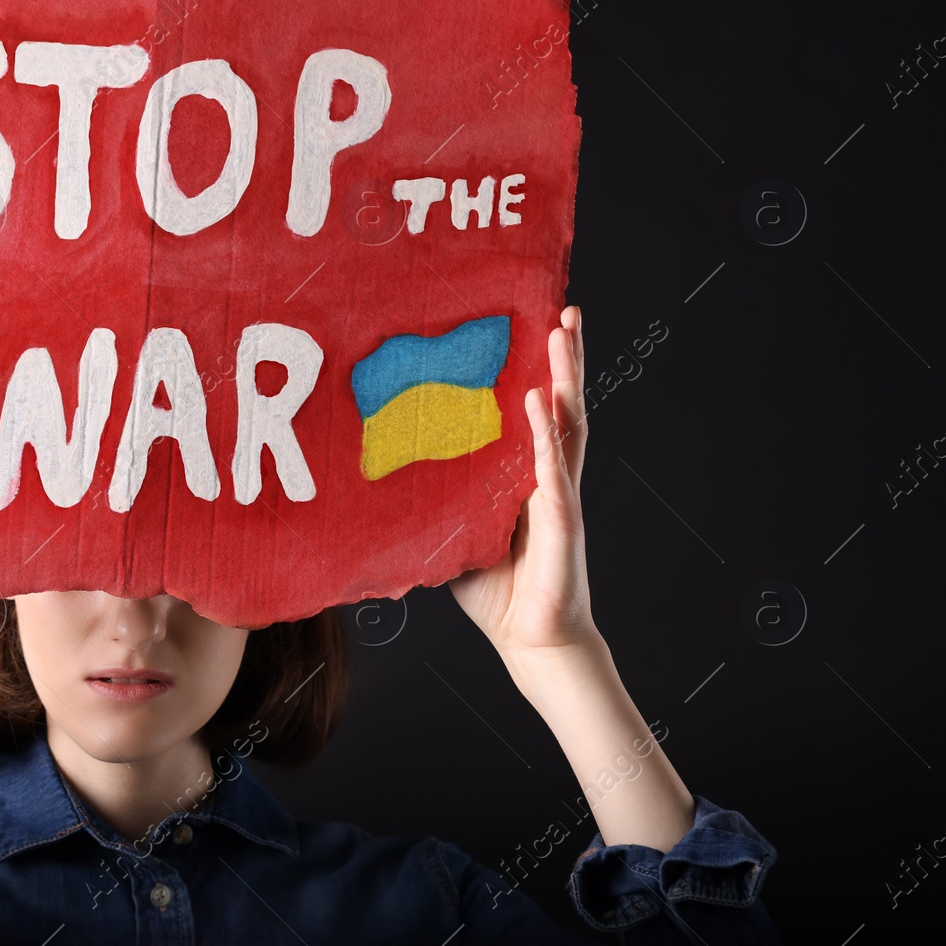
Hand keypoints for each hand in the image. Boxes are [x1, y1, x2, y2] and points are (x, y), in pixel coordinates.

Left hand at [448, 305, 597, 664]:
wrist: (529, 640)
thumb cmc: (495, 589)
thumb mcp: (452, 532)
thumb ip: (433, 499)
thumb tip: (378, 473)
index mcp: (525, 475)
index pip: (534, 412)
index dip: (537, 370)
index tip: (532, 323)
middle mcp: (548, 475)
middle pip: (560, 403)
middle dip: (564, 356)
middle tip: (563, 306)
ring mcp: (560, 495)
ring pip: (566, 423)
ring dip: (565, 375)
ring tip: (562, 331)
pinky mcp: (561, 521)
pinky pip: (552, 469)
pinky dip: (544, 433)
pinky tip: (537, 400)